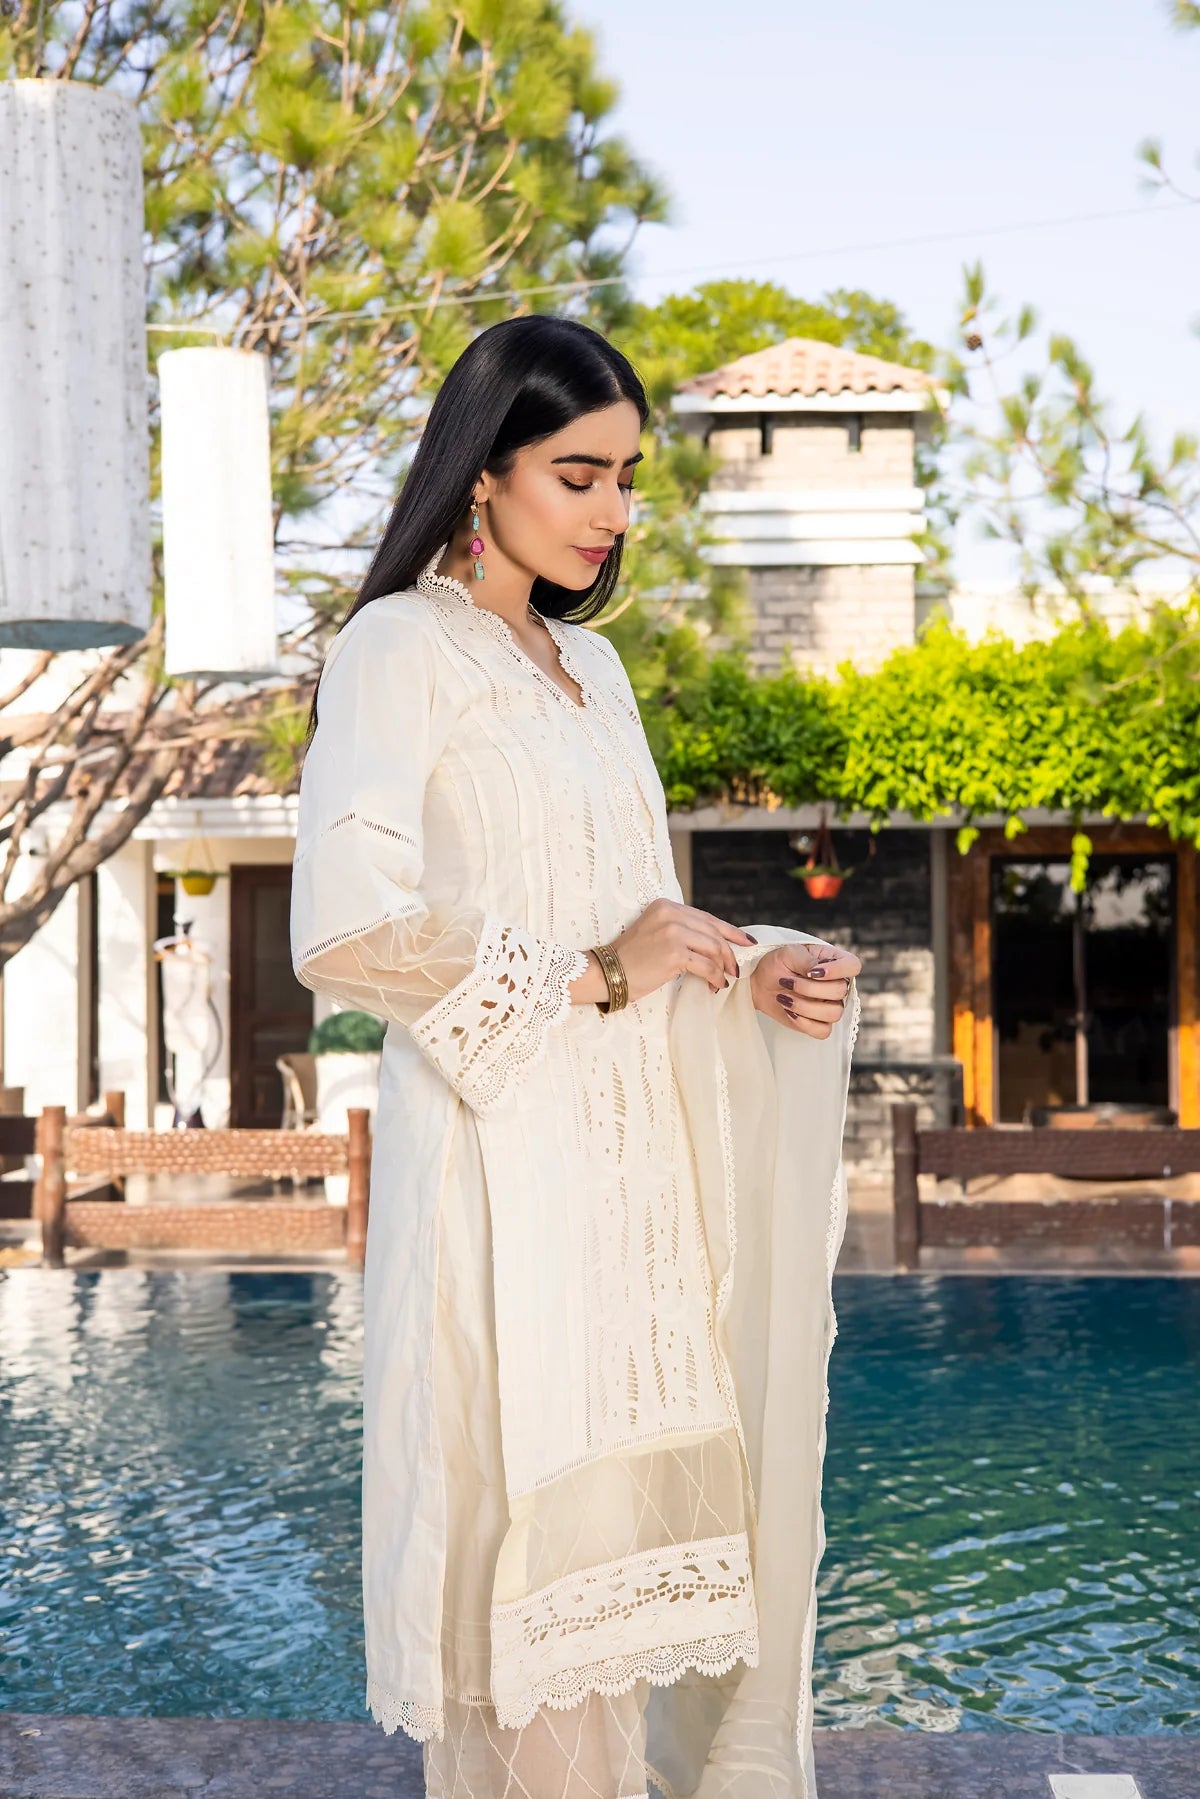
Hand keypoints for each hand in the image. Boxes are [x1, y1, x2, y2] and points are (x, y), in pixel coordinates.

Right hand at [607, 897, 757, 1000]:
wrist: (607, 972)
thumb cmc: (631, 958)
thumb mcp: (655, 932)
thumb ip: (680, 930)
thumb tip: (714, 943)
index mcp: (666, 905)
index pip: (706, 917)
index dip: (729, 930)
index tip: (746, 941)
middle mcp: (670, 914)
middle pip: (713, 931)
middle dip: (730, 951)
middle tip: (737, 967)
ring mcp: (673, 932)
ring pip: (713, 948)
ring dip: (724, 966)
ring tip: (725, 978)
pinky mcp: (674, 953)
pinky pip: (706, 966)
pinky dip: (716, 976)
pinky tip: (716, 984)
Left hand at [749, 940, 860, 1038]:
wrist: (760, 983)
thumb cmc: (777, 964)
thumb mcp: (789, 953)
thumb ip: (806, 959)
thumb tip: (817, 971)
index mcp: (834, 961)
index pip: (853, 966)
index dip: (837, 971)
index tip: (812, 972)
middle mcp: (836, 984)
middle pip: (841, 992)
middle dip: (809, 988)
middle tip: (786, 982)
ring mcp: (829, 1004)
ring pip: (834, 1013)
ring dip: (805, 1007)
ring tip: (784, 998)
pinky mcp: (819, 1022)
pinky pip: (823, 1031)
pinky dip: (804, 1023)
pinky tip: (789, 1012)